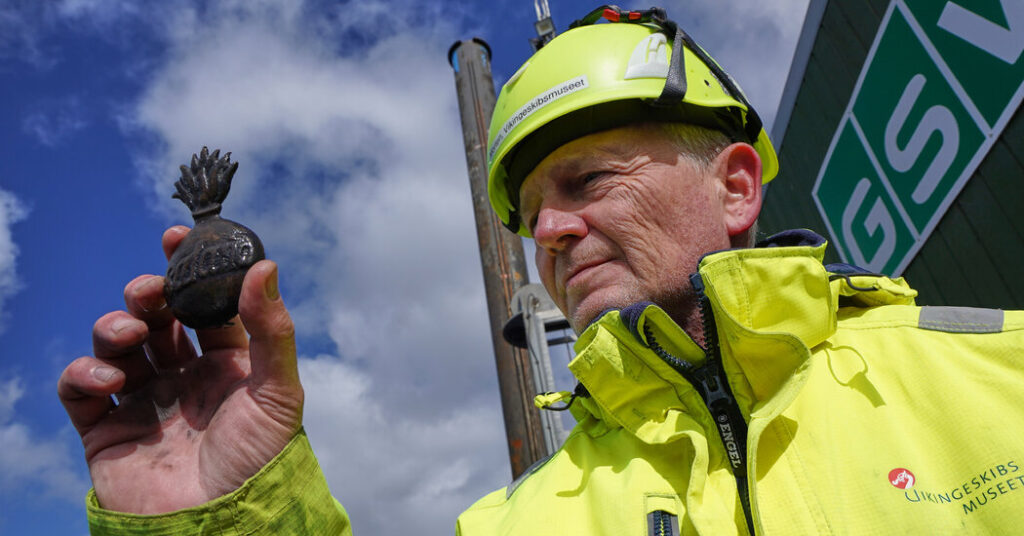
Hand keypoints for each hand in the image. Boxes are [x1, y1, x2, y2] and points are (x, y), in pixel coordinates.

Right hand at [57, 226, 302, 513]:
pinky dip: (85, 373)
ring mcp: (143, 401)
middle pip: (157, 318)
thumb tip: (264, 264)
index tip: (178, 237)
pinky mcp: (107, 430)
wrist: (222, 525)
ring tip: (130, 333)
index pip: (205, 305)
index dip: (190, 270)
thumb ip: (271, 328)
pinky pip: (81, 389)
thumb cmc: (259, 462)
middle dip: (148, 294)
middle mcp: (184, 377)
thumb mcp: (278, 392)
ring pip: (116, 343)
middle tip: (150, 290)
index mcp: (227, 363)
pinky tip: (110, 379)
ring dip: (116, 326)